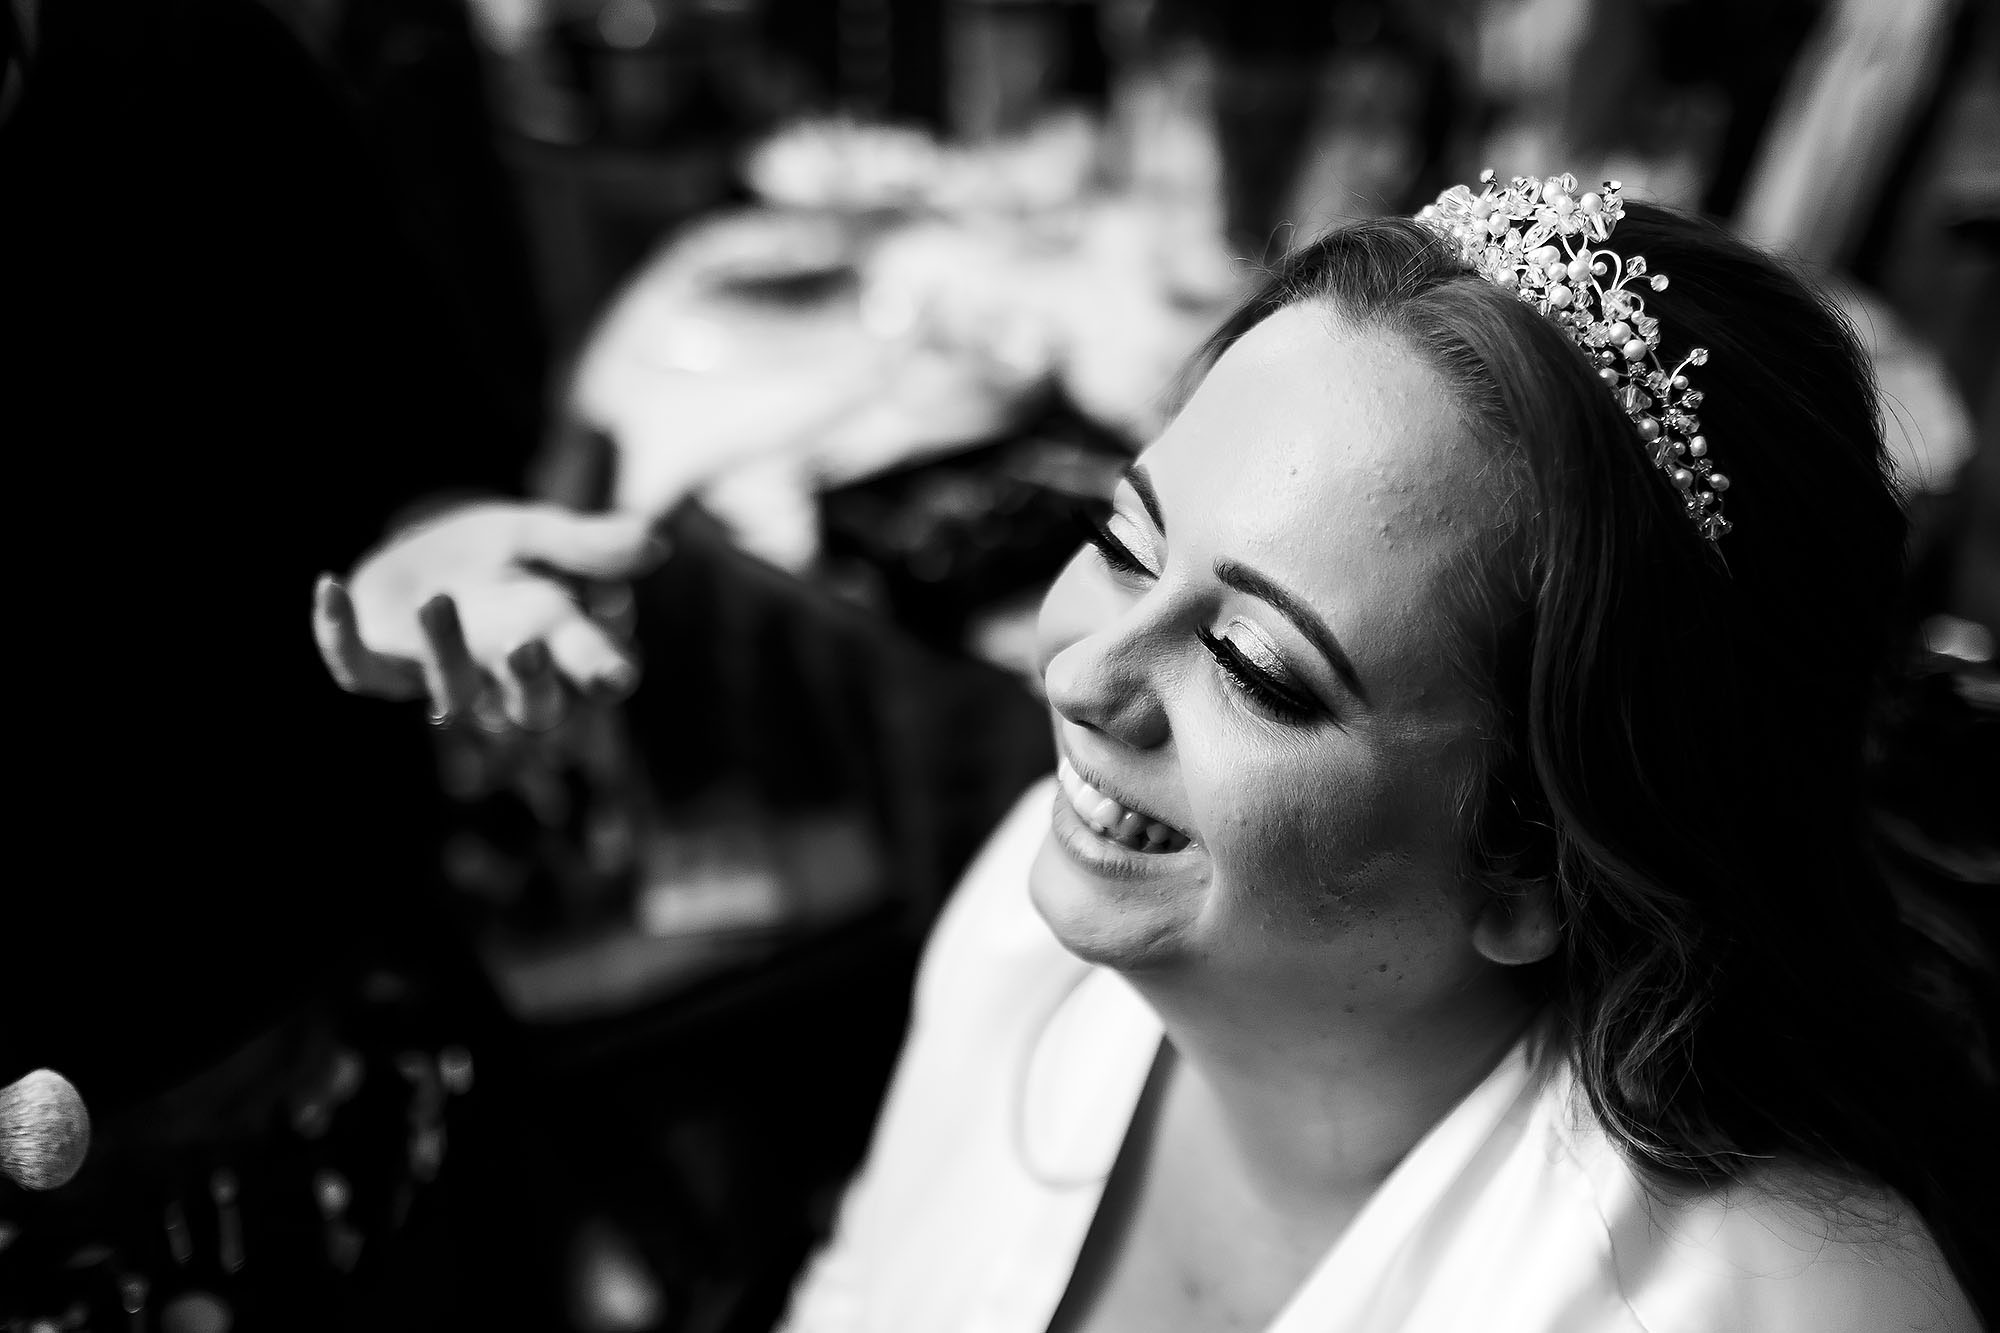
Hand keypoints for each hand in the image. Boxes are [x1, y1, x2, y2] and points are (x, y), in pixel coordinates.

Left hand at [313, 502, 668, 729]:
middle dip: (531, 684)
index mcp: (556, 645)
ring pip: (452, 693)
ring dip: (444, 652)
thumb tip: (655, 547)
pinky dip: (338, 633)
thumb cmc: (499, 552)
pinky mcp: (378, 666)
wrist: (426, 555)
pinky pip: (357, 668)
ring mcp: (438, 675)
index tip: (615, 673)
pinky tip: (328, 586)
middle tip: (528, 648)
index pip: (589, 672)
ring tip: (438, 599)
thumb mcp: (543, 534)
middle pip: (531, 708)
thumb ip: (591, 544)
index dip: (599, 672)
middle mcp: (502, 676)